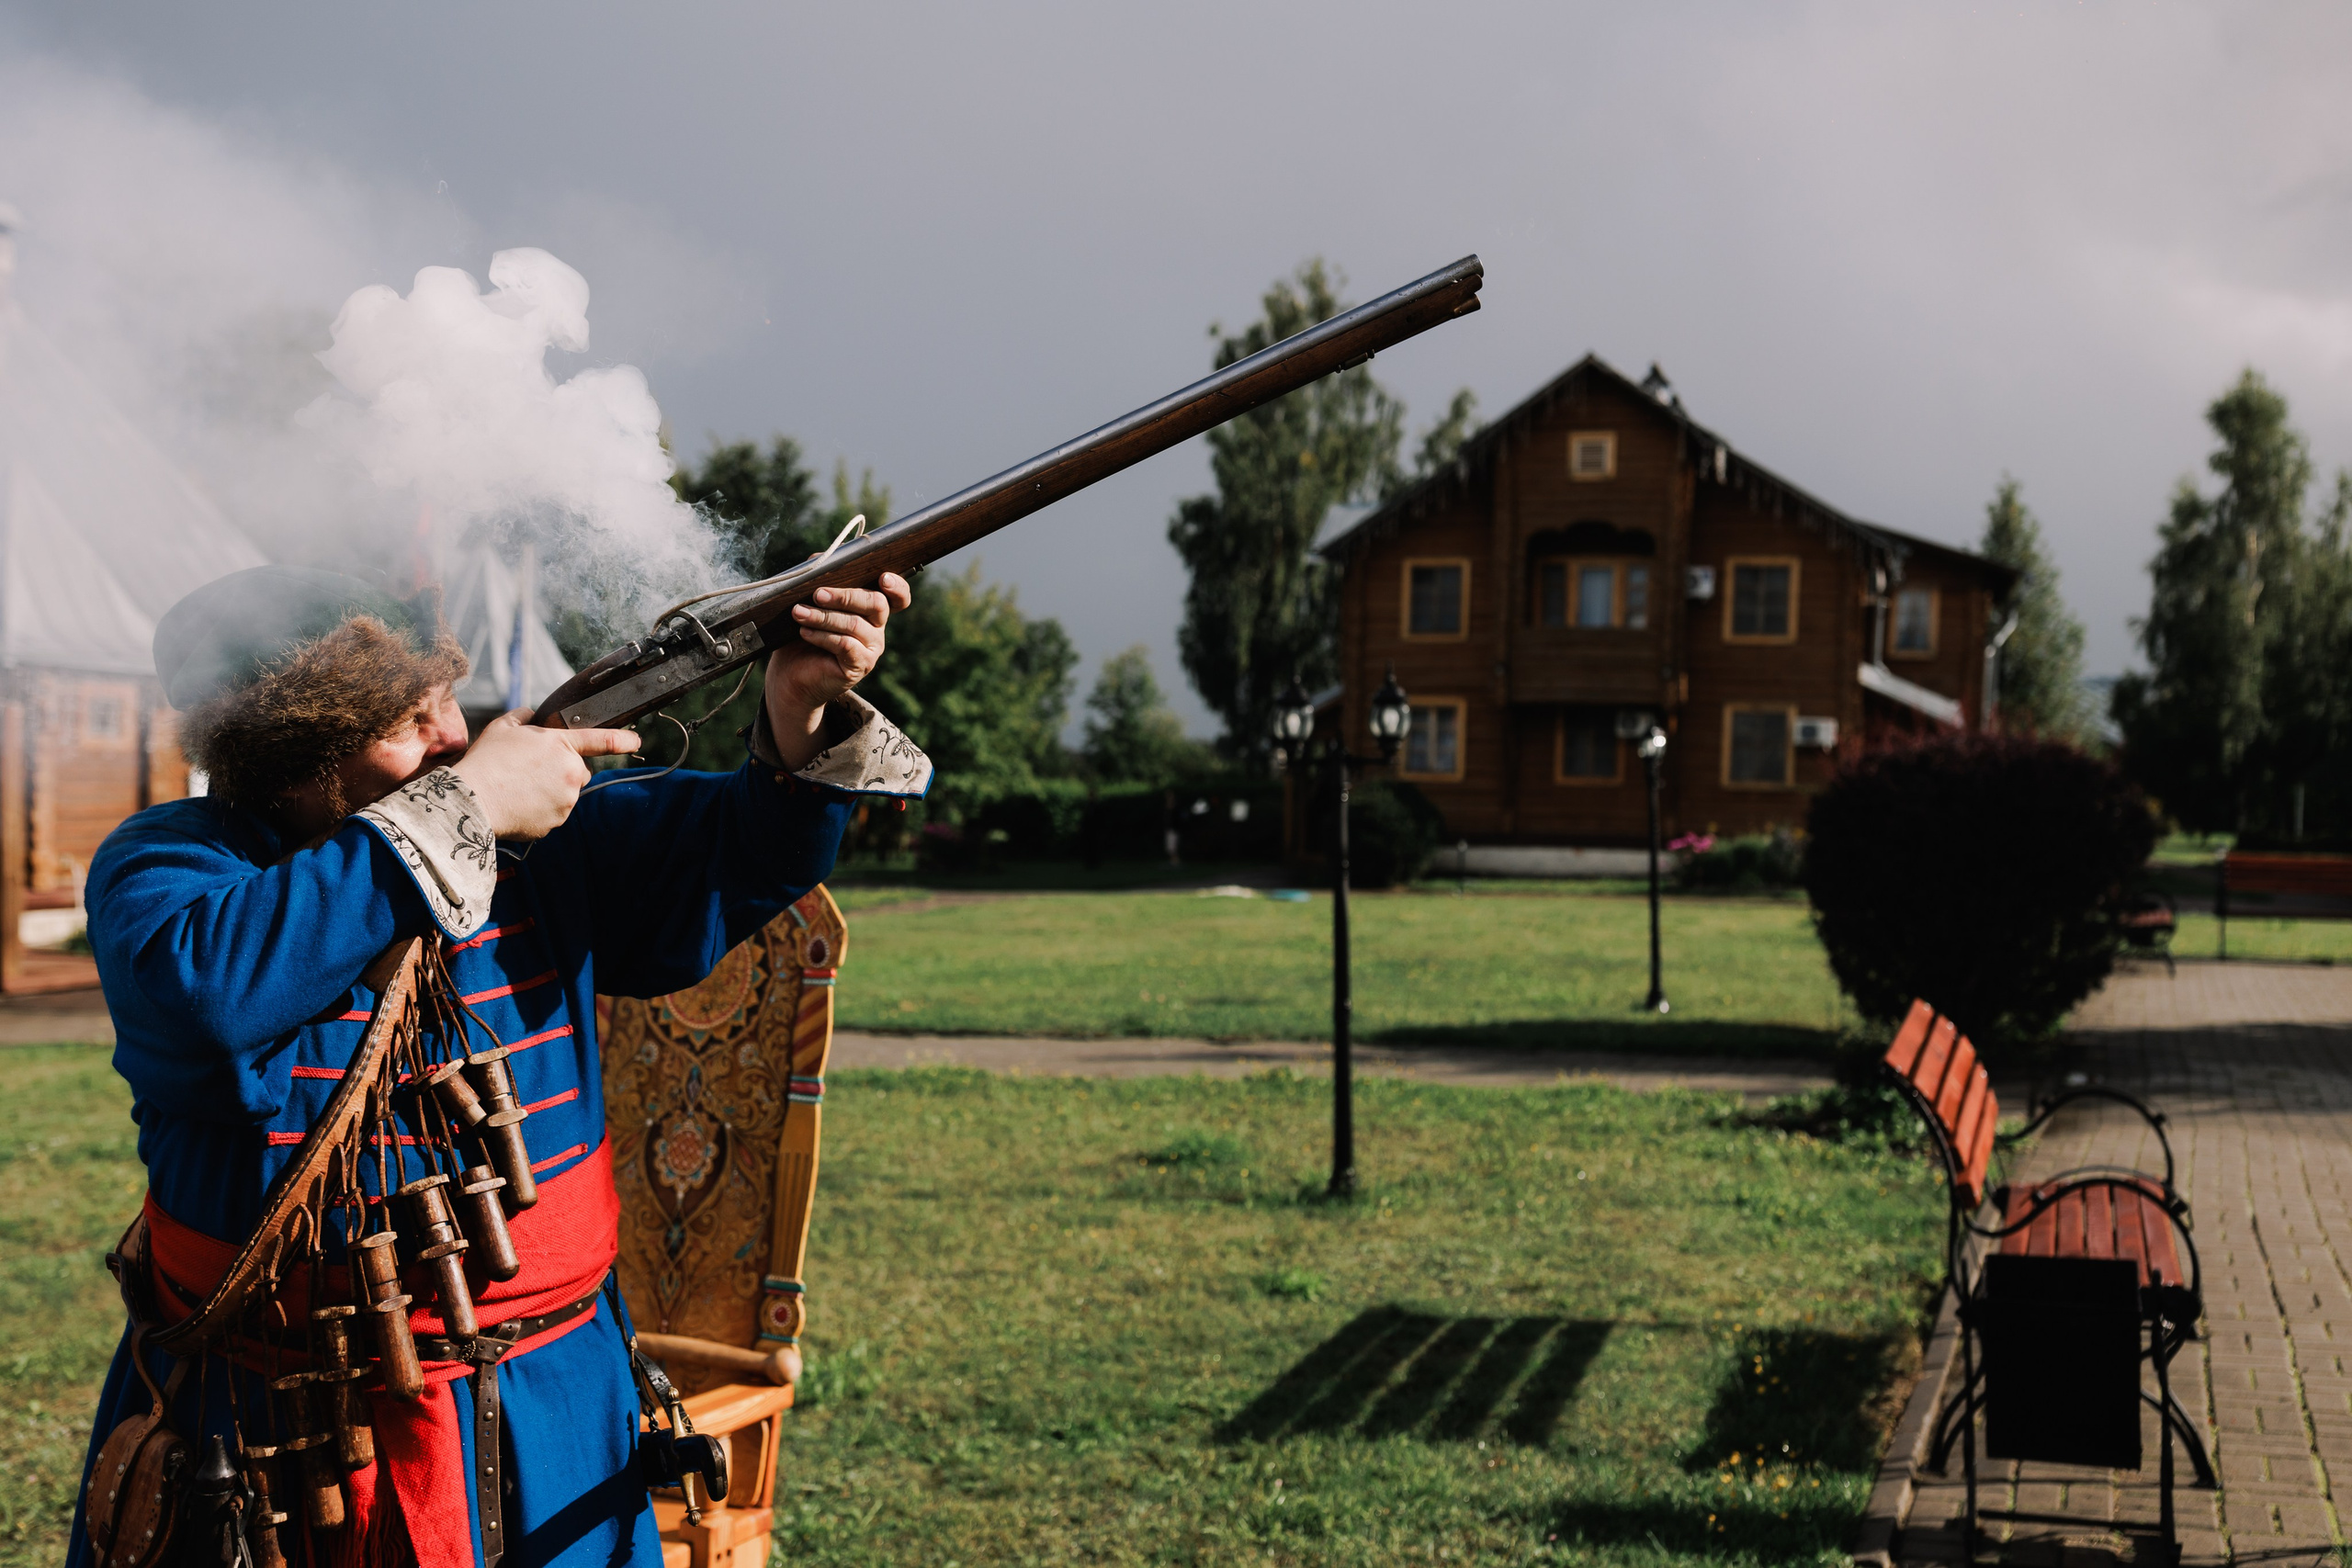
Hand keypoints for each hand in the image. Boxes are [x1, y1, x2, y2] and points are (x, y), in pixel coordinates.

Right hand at [449, 710, 640, 839]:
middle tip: (531, 770)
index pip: (601, 739)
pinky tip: (518, 804)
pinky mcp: (555, 822)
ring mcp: (566, 800)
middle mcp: (571, 773)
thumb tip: (534, 717)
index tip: (636, 741)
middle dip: (563, 770)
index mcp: (562, 745)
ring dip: (550, 790)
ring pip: (565, 793)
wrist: (470, 800)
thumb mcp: (504, 726)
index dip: (622, 739)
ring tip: (518, 787)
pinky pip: (552, 814)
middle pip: (578, 771)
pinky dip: (539, 810)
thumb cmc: (486, 760)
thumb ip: (525, 717)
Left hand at [765, 573, 911, 768]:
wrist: (790, 675)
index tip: (883, 577)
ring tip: (798, 613)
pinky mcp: (859, 667)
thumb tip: (821, 559)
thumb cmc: (801, 634)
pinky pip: (845, 645)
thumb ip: (819, 578)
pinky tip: (804, 632)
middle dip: (846, 596)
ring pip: (855, 624)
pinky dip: (822, 636)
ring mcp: (871, 649)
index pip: (897, 597)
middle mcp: (877, 628)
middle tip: (818, 594)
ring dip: (823, 616)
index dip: (897, 586)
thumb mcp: (809, 602)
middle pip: (876, 603)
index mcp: (870, 610)